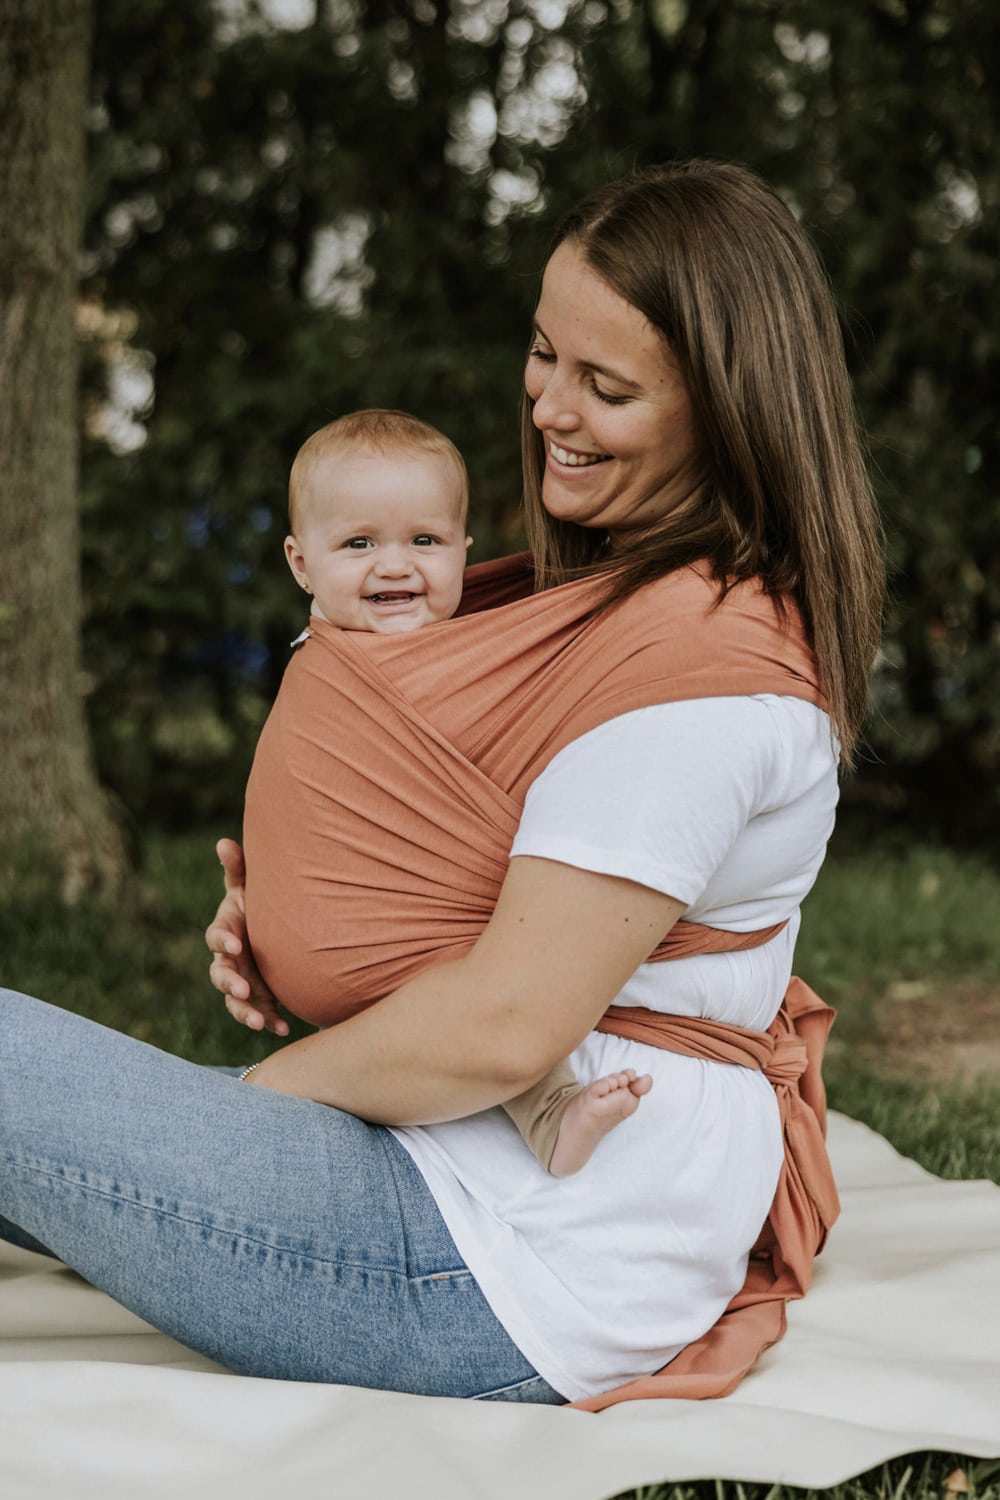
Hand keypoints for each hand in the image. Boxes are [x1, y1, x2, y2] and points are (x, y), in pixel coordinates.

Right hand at [205, 838, 288, 1035]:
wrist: (280, 929)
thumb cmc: (261, 903)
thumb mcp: (251, 886)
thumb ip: (239, 868)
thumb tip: (224, 842)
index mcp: (227, 931)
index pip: (217, 937)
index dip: (223, 941)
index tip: (236, 944)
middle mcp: (230, 960)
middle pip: (221, 974)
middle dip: (230, 983)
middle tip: (242, 990)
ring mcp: (244, 981)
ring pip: (236, 1002)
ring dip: (245, 1012)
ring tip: (259, 1022)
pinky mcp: (260, 998)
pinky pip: (261, 1013)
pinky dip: (270, 1021)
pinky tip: (284, 1028)